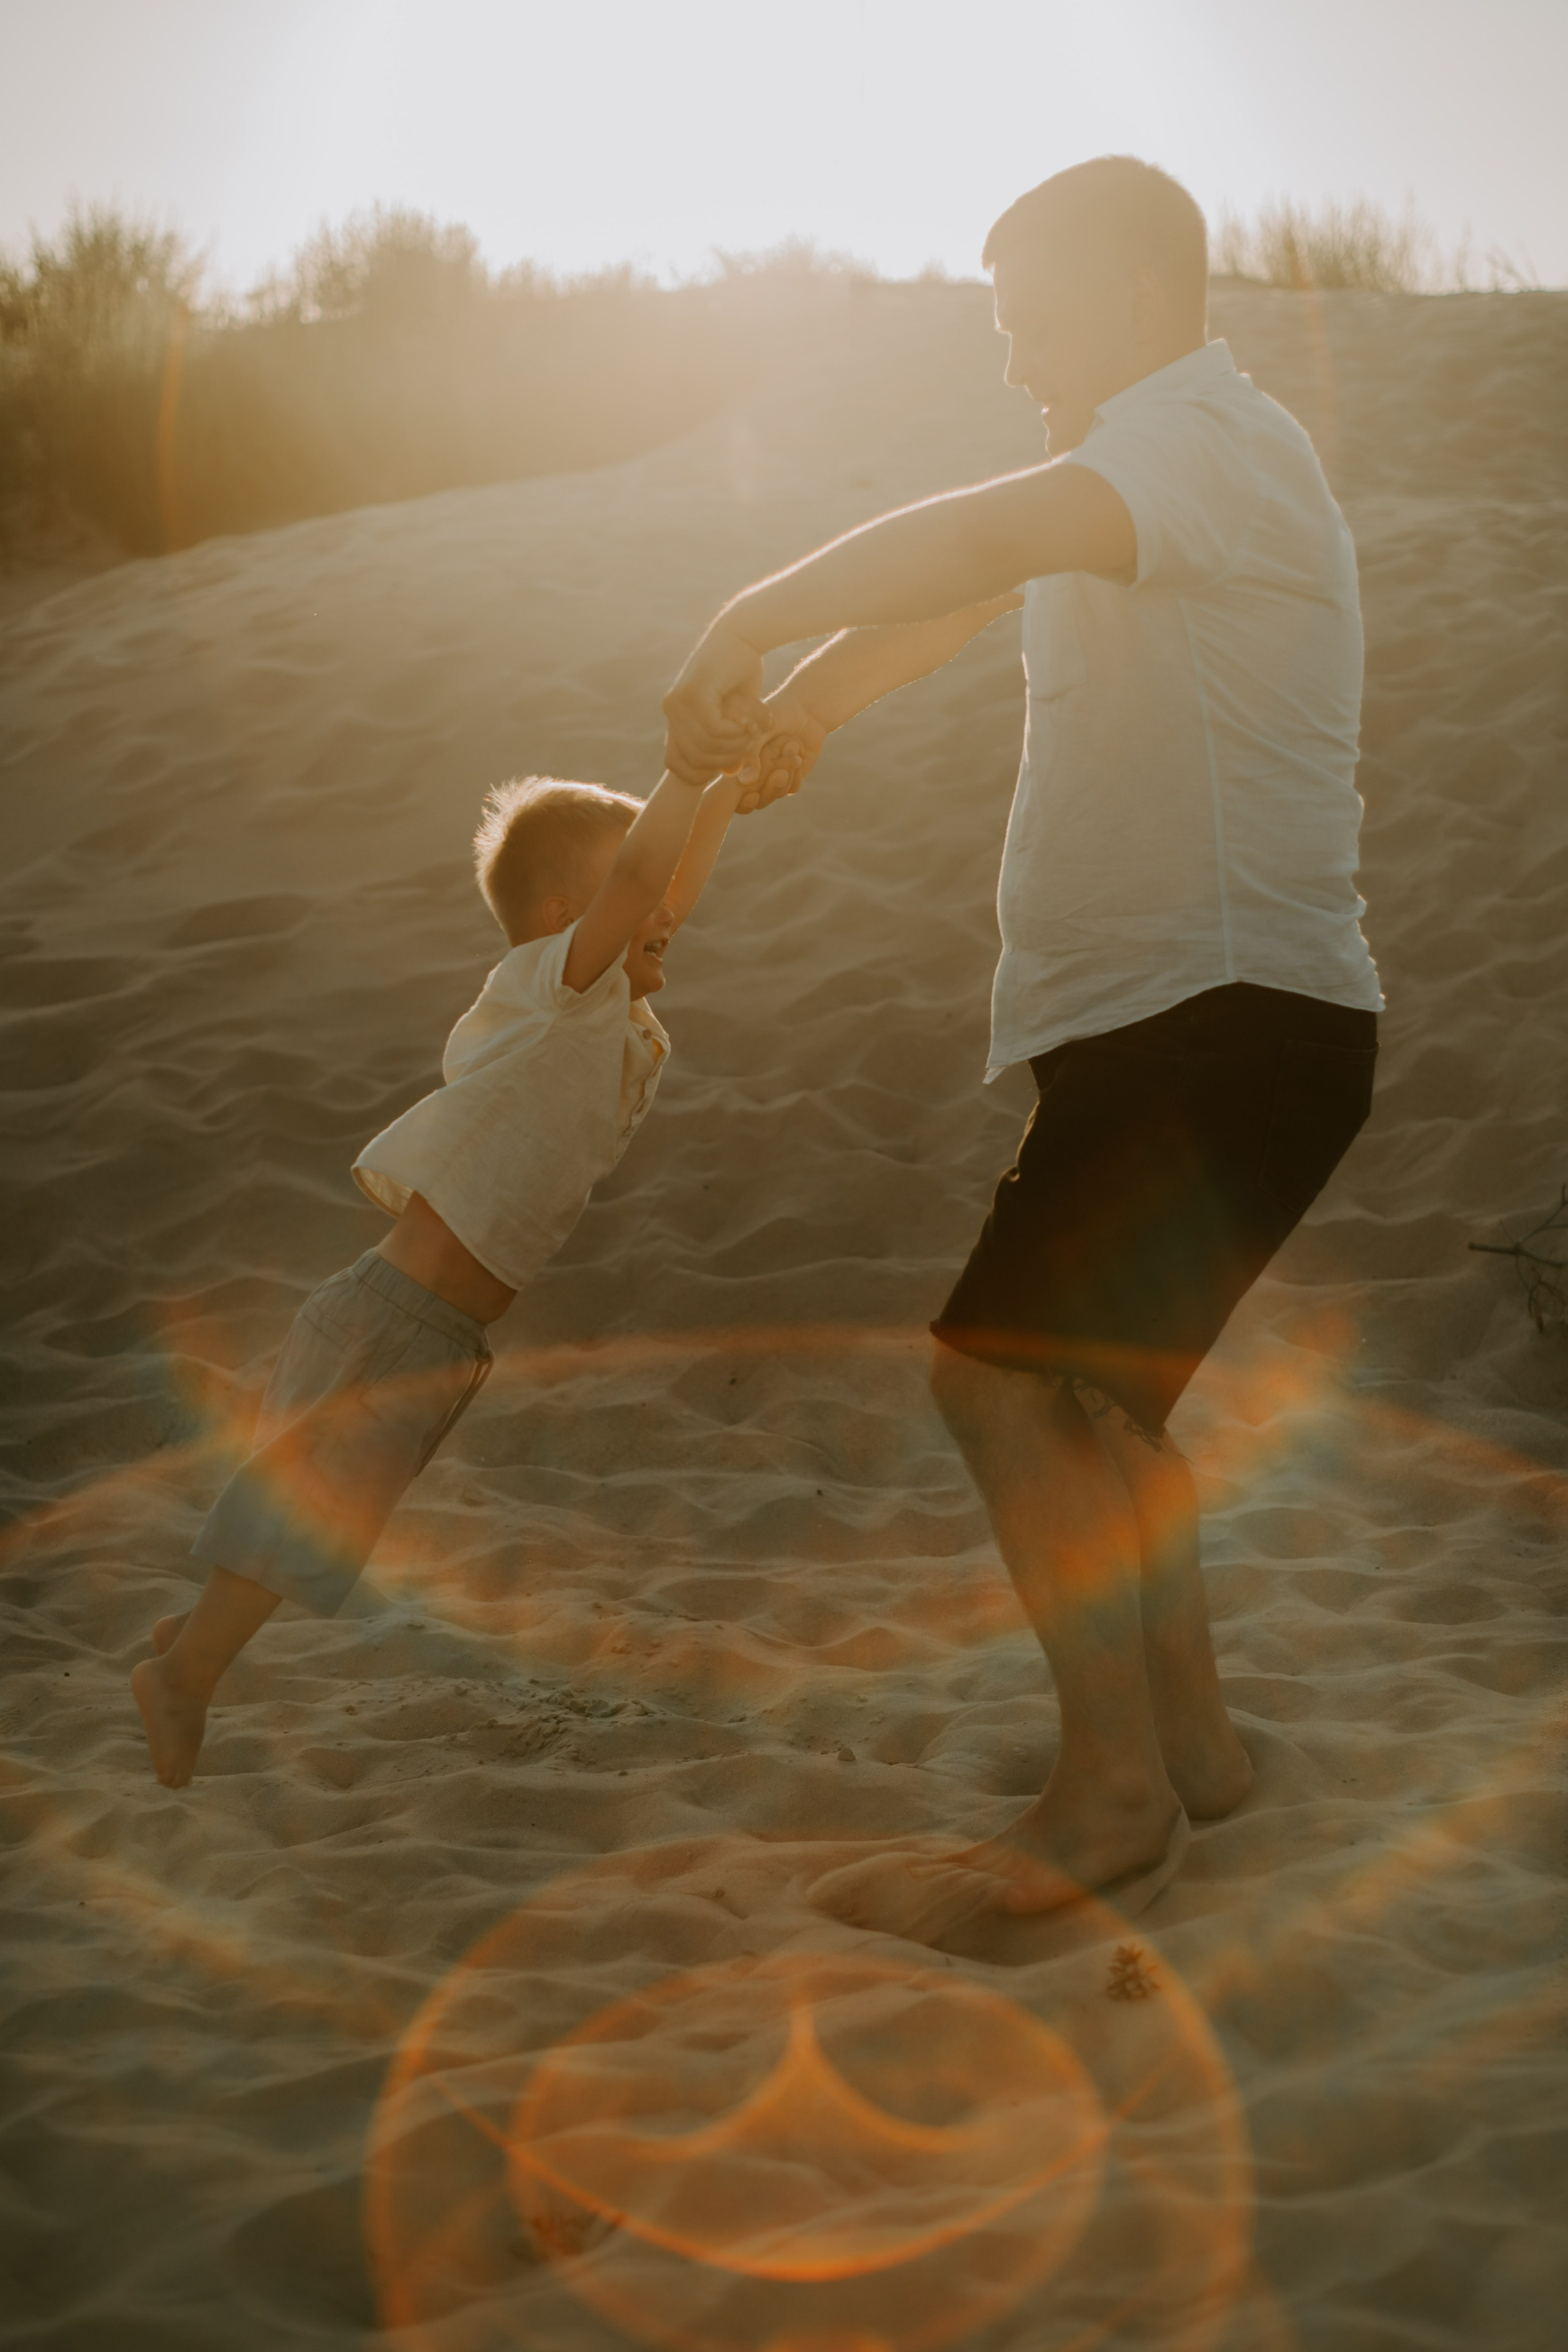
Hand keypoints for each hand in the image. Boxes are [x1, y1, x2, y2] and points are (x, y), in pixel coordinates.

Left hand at [662, 618, 767, 785]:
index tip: (730, 763)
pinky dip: (735, 731)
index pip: (677, 764)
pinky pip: (715, 730)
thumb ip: (728, 743)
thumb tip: (729, 774)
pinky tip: (746, 718)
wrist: (744, 634)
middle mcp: (671, 709)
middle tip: (748, 743)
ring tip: (751, 730)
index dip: (703, 772)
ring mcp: (678, 701)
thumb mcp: (736, 716)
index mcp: (675, 716)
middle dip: (725, 759)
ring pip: (705, 746)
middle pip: (693, 759)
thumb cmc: (743, 674)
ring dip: (734, 744)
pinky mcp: (693, 693)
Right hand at [731, 684, 828, 814]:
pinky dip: (796, 777)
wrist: (807, 709)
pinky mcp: (792, 777)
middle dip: (769, 788)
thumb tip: (744, 782)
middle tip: (781, 772)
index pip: (733, 793)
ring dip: (786, 777)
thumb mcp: (762, 731)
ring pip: (775, 794)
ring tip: (793, 748)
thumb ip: (752, 755)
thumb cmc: (779, 713)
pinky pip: (791, 789)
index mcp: (740, 762)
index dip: (741, 800)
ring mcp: (773, 776)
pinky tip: (800, 757)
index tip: (751, 795)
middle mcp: (754, 772)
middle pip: (757, 800)